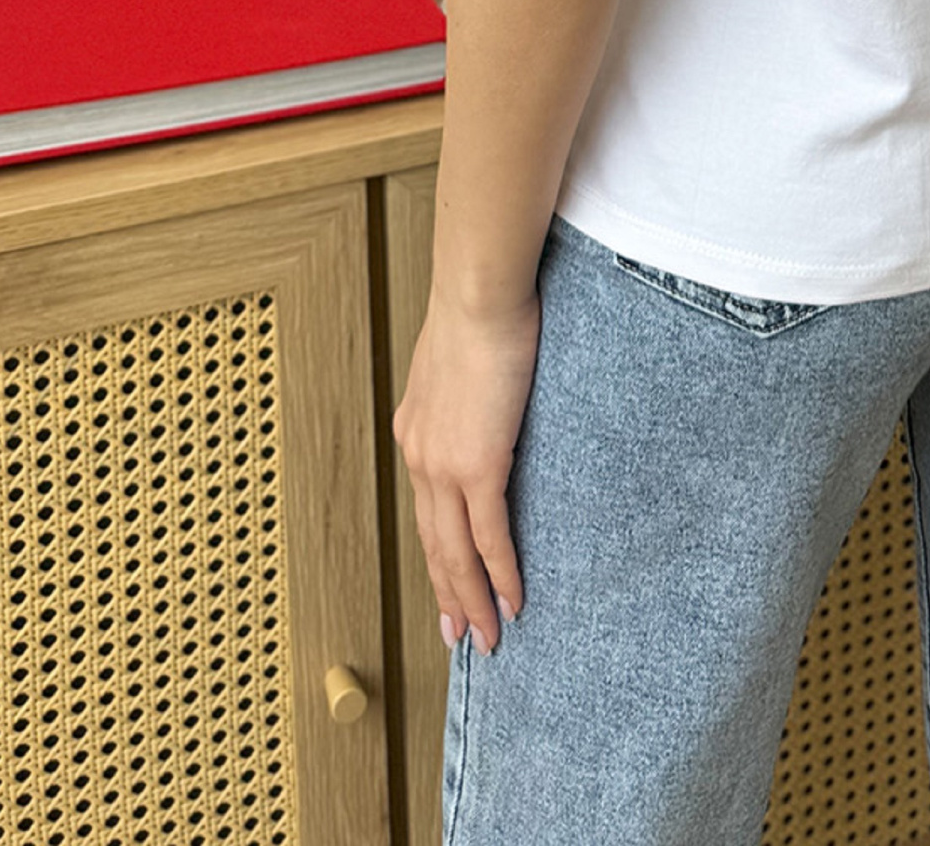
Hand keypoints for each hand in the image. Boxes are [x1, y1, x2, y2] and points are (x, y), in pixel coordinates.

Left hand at [393, 291, 541, 655]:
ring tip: (487, 636)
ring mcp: (444, 467)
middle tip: (461, 634)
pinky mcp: (477, 465)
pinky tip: (513, 601)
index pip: (426, 509)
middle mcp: (421, 457)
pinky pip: (489, 536)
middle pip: (433, 544)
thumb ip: (468, 390)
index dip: (437, 553)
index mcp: (416, 433)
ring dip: (472, 599)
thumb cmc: (482, 308)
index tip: (447, 587)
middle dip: (449, 594)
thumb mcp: (462, 357)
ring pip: (455, 553)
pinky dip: (501, 574)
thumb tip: (488, 395)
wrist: (479, 293)